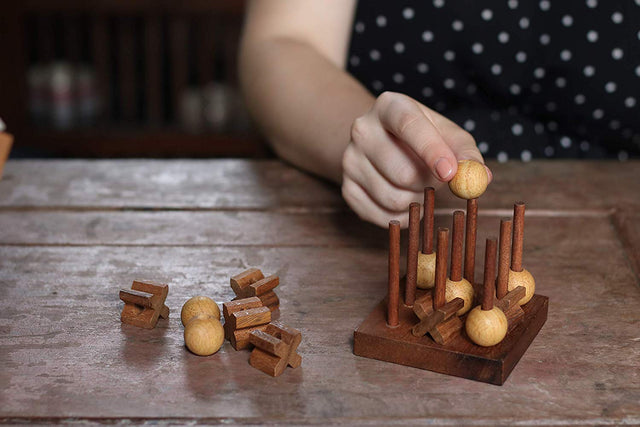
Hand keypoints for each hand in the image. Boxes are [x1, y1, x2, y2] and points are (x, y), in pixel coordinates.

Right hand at [341, 91, 490, 227]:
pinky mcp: (346, 188)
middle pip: (400, 170)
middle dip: (427, 184)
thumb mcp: (446, 134)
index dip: (430, 150)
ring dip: (416, 201)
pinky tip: (405, 200)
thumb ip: (466, 154)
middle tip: (436, 180)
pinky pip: (381, 215)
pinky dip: (401, 216)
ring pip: (392, 197)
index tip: (450, 173)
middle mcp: (362, 129)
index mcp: (389, 106)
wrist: (380, 144)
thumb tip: (481, 178)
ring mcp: (349, 160)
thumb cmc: (422, 138)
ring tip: (418, 187)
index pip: (408, 124)